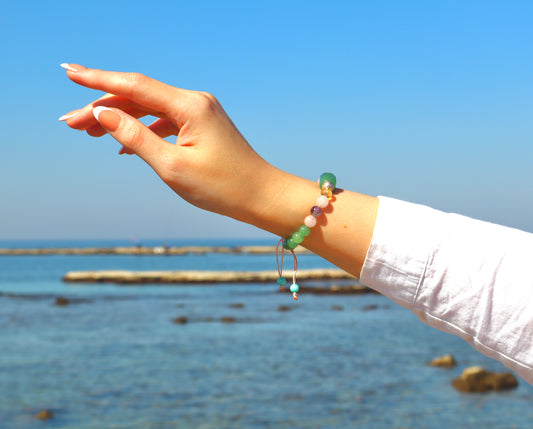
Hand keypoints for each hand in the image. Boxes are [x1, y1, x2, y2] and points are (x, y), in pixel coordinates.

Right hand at [59, 64, 280, 222]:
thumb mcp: (172, 166)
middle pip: (139, 97)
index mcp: (189, 106)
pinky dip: (143, 130)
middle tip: (69, 123)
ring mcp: (200, 112)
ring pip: (150, 109)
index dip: (99, 80)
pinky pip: (165, 122)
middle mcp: (195, 101)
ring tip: (88, 132)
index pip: (135, 86)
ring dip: (120, 119)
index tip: (69, 73)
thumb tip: (103, 113)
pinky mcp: (203, 125)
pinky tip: (123, 146)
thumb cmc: (222, 187)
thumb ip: (135, 137)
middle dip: (103, 107)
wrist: (261, 195)